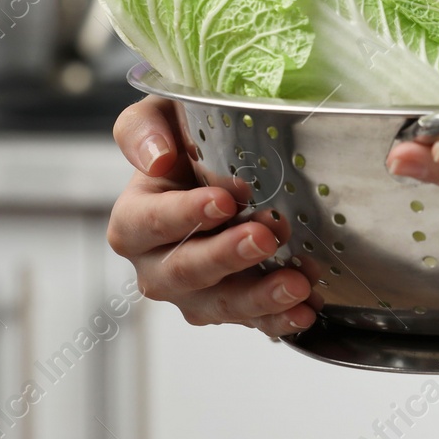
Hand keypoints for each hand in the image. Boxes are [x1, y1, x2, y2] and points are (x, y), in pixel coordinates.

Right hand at [107, 96, 316, 336]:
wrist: (214, 167)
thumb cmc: (183, 142)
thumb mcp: (158, 118)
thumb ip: (144, 130)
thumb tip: (157, 158)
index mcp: (132, 222)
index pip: (149, 224)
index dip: (184, 215)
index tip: (224, 201)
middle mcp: (156, 265)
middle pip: (184, 271)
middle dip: (227, 256)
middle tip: (265, 237)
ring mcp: (193, 294)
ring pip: (220, 305)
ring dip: (260, 296)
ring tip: (297, 283)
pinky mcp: (230, 308)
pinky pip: (252, 321)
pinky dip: (281, 317)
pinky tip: (305, 309)